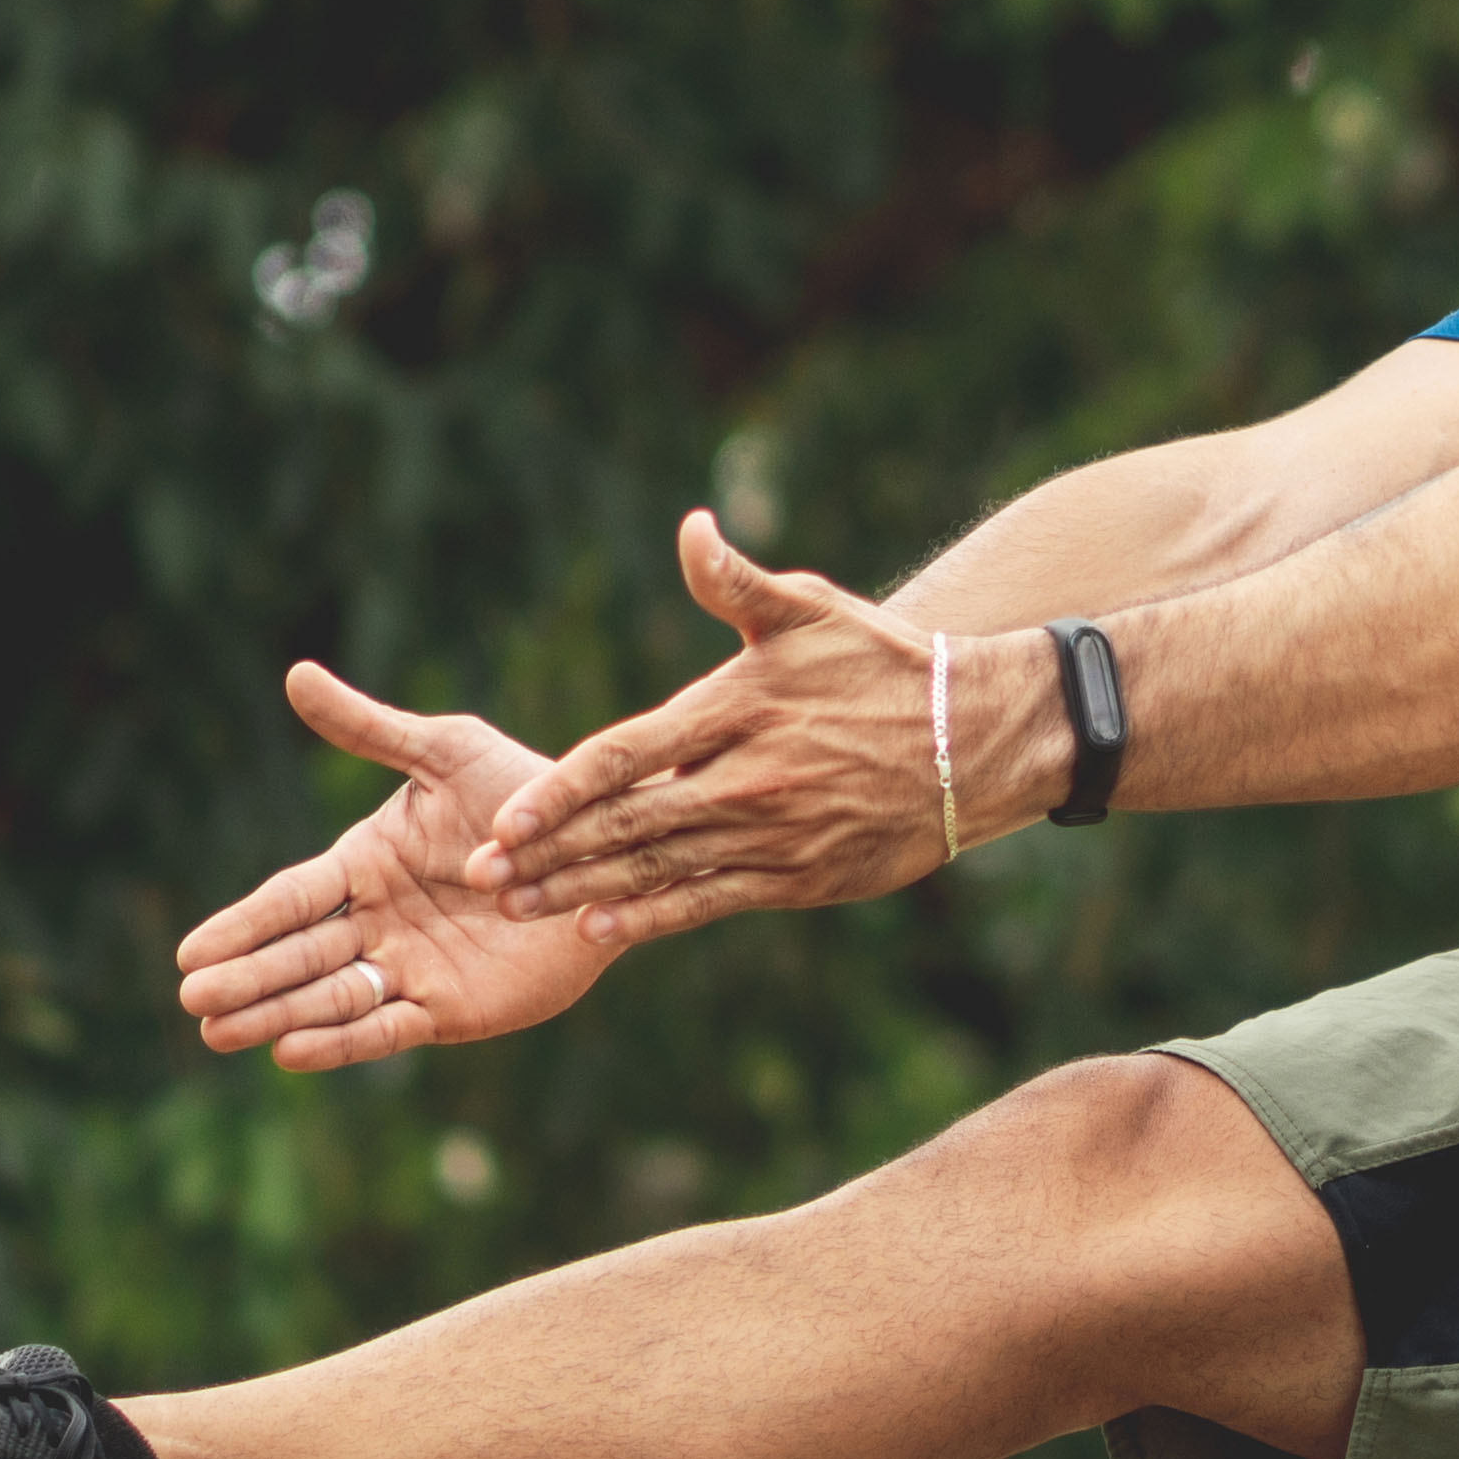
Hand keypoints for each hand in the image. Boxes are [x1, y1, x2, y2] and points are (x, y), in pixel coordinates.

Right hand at [173, 665, 620, 1068]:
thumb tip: (296, 675)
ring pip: (330, 997)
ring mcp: (411, 968)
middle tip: (191, 1002)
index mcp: (365, 864)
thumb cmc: (527, 793)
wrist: (603, 851)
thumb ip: (370, 726)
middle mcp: (379, 922)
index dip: (241, 926)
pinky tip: (290, 1052)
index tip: (190, 953)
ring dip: (275, 1014)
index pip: (289, 900)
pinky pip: (386, 1028)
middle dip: (246, 979)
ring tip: (219, 1033)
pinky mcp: (451, 1008)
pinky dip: (341, 1042)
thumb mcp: (447, 751)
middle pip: (298, 955)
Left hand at [465, 510, 997, 950]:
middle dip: (549, 850)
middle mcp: (748, 779)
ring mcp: (773, 835)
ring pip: (659, 869)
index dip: (562, 790)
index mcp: (737, 710)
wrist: (978, 739)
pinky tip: (599, 929)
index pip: (628, 755)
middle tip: (480, 872)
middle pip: (628, 823)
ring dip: (582, 889)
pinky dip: (652, 917)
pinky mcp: (799, 877)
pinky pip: (710, 901)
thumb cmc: (885, 664)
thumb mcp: (811, 611)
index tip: (507, 814)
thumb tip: (691, 529)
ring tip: (517, 903)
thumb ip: (737, 582)